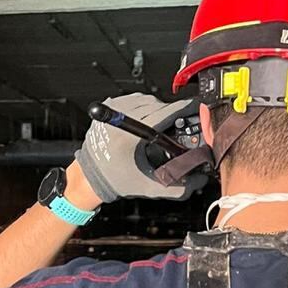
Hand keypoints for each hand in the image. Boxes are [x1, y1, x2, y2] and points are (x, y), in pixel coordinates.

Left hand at [75, 92, 207, 203]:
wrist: (89, 177)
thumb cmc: (114, 180)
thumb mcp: (147, 187)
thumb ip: (177, 188)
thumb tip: (198, 181)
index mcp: (129, 136)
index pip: (165, 113)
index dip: (184, 109)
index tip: (196, 108)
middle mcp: (119, 118)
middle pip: (158, 105)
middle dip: (171, 114)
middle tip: (176, 127)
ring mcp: (112, 110)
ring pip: (147, 99)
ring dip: (157, 109)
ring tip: (160, 126)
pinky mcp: (108, 107)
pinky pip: (134, 99)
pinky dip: (143, 106)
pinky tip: (145, 120)